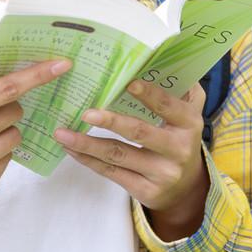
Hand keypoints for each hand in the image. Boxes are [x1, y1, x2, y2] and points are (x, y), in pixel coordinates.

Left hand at [54, 80, 207, 220]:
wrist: (186, 188)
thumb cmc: (179, 139)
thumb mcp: (188, 115)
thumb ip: (182, 90)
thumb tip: (162, 60)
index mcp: (189, 124)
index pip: (168, 106)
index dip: (149, 95)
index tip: (127, 82)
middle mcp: (178, 149)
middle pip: (139, 132)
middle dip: (111, 121)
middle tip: (85, 113)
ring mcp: (161, 173)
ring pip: (118, 155)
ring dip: (87, 143)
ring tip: (63, 134)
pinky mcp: (145, 191)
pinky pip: (112, 173)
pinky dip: (88, 160)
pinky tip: (72, 149)